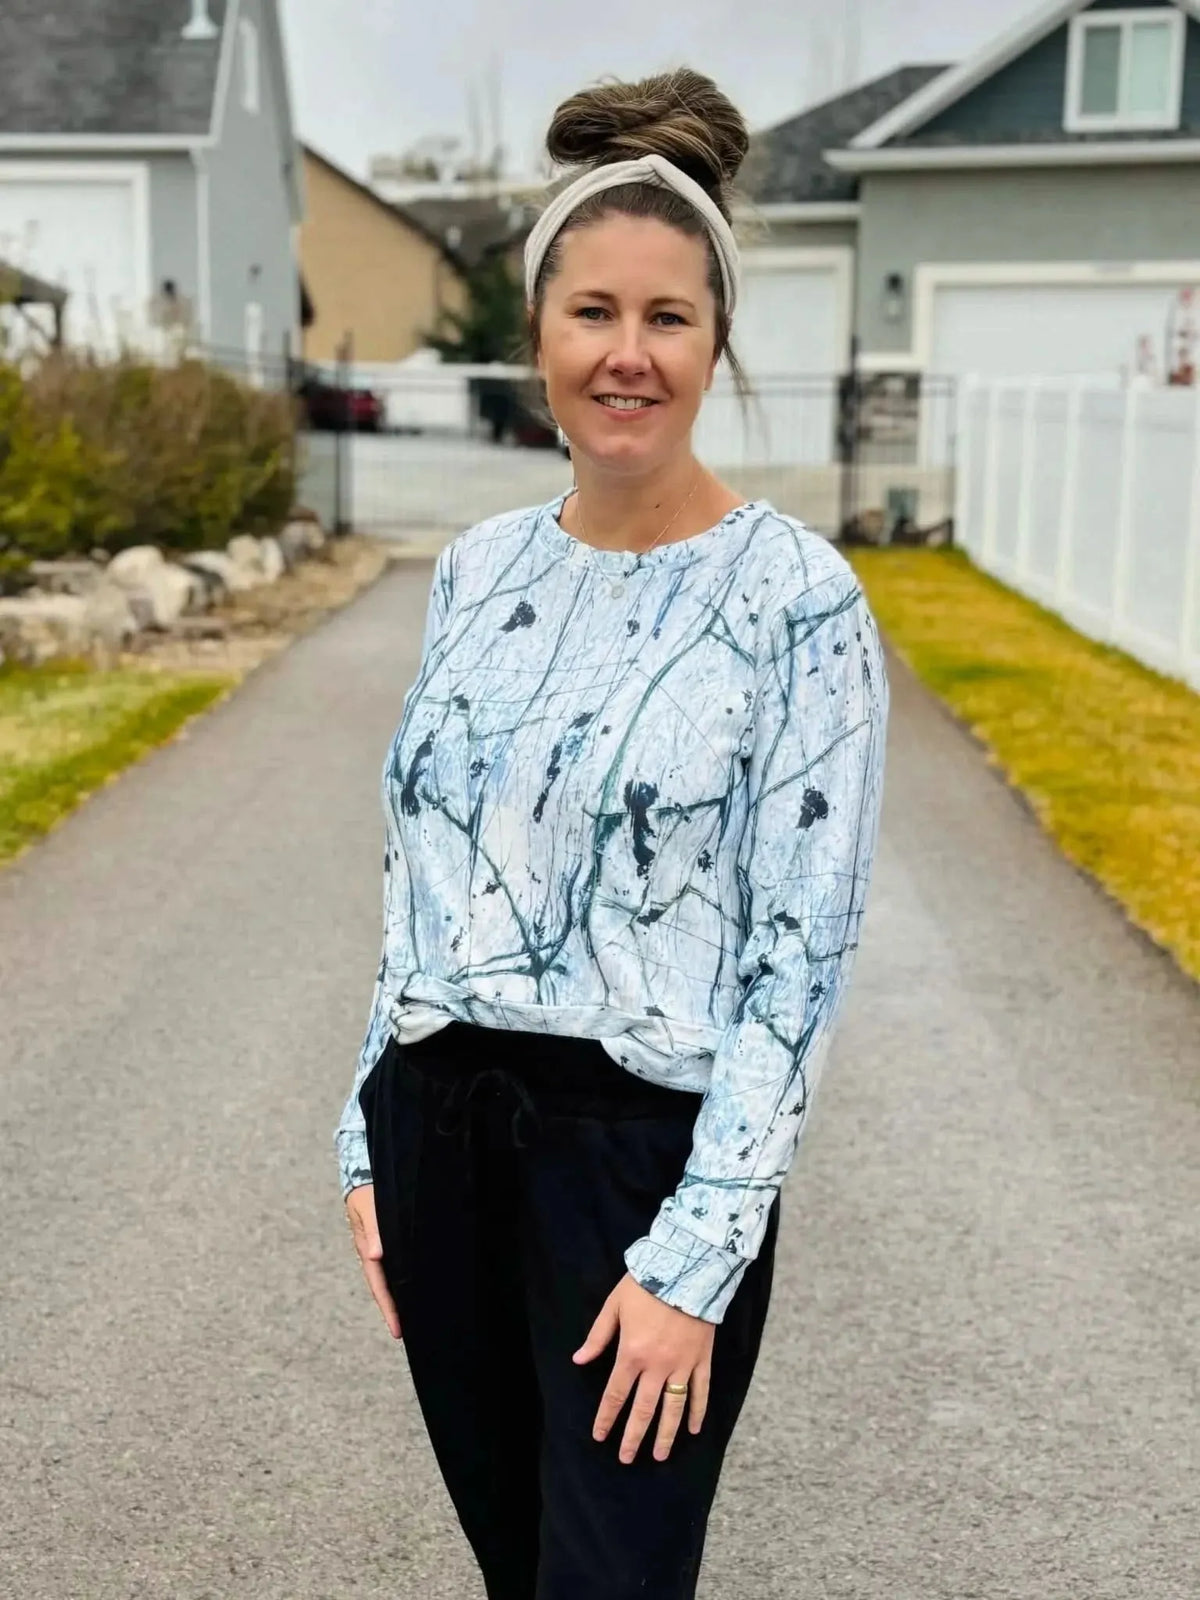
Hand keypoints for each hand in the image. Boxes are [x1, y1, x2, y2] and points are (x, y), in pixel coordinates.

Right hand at [345, 1184, 401, 1339]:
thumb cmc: (368, 1191)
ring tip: (416, 1318)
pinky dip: (405, 1279)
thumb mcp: (369, 1207)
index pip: (379, 1285)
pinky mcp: (390, 1242)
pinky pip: (398, 1265)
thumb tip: (375, 1255)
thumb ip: (374, 1229)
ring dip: (401, 1297)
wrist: (365, 1175)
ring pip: (393, 1279)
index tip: (398, 1330)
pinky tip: (417, 1287)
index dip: (389, 1308)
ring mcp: (381, 1250)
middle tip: (407, 1334)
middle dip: (395, 1311)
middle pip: (386, 1288)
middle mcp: (374, 1254)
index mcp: (367, 1250)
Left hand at [573, 1273, 713, 1463]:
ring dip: (666, 1434)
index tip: (601, 1437)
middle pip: (644, 1409)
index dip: (607, 1418)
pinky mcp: (702, 1359)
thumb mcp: (614, 1306)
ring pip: (674, 1408)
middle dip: (634, 1436)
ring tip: (660, 1455)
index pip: (616, 1395)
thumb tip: (579, 1360)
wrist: (686, 1268)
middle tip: (626, 1459)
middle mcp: (657, 1366)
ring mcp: (682, 1365)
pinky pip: (701, 1391)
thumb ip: (598, 1336)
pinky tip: (693, 1429)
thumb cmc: (646, 1285)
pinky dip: (697, 1411)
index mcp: (632, 1354)